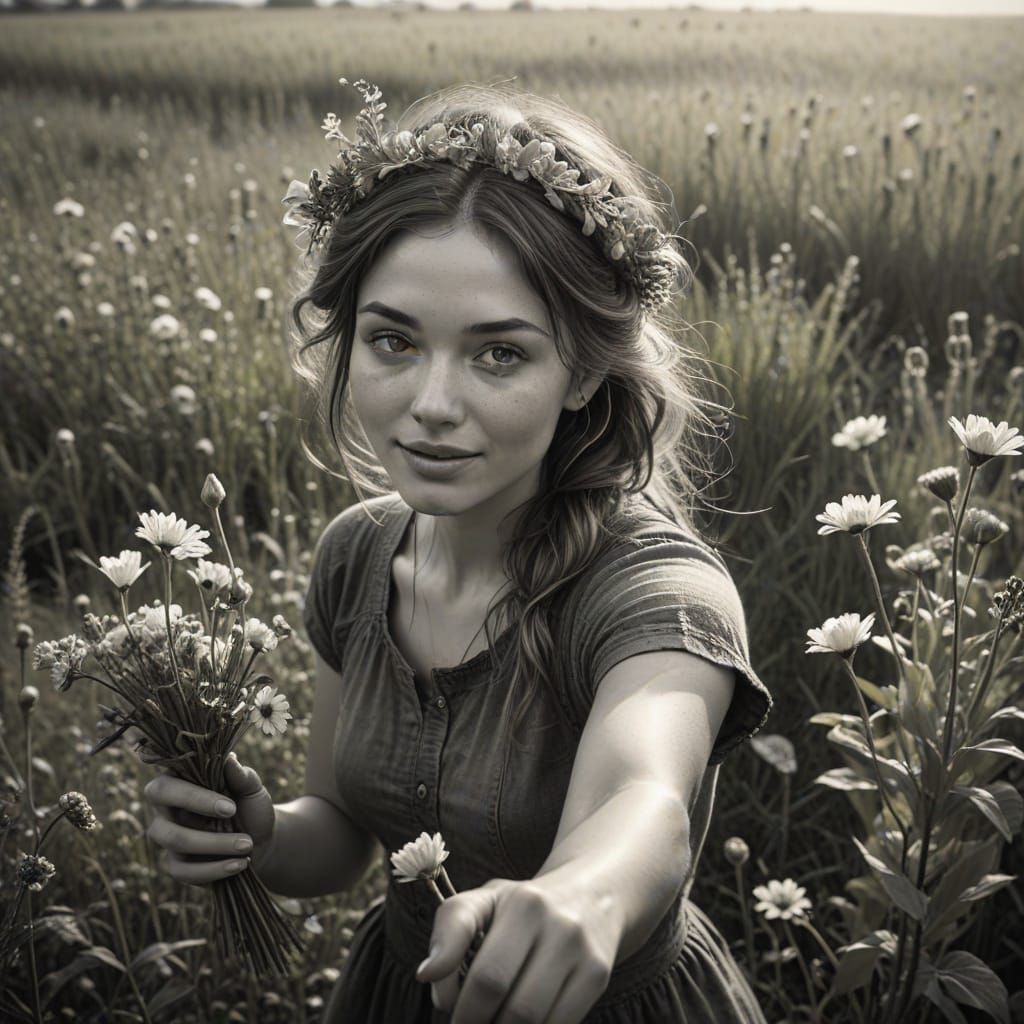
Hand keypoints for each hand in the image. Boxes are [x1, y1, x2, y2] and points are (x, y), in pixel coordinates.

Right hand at [144, 753, 275, 885]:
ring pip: (176, 844)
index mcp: (178, 783)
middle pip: (161, 823)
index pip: (166, 787)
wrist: (260, 839)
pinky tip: (240, 864)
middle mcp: (164, 811)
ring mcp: (168, 839)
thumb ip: (241, 776)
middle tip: (240, 831)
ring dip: (215, 847)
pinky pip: (185, 872)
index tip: (230, 807)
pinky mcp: (177, 866)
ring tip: (248, 846)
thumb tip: (229, 760)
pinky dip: (215, 869)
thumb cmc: (249, 806)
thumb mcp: (251, 789)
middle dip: (201, 828)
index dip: (192, 797)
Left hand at [415, 875, 617, 1023]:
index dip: (461, 1006)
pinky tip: (519, 1023)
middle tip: (466, 1023)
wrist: (592, 894)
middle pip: (511, 1006)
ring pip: (535, 1022)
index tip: (448, 1011)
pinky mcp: (598, 976)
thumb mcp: (485, 901)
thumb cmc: (524, 906)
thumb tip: (427, 975)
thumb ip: (450, 931)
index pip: (487, 976)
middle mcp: (559, 926)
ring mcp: (582, 953)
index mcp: (524, 904)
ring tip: (492, 1019)